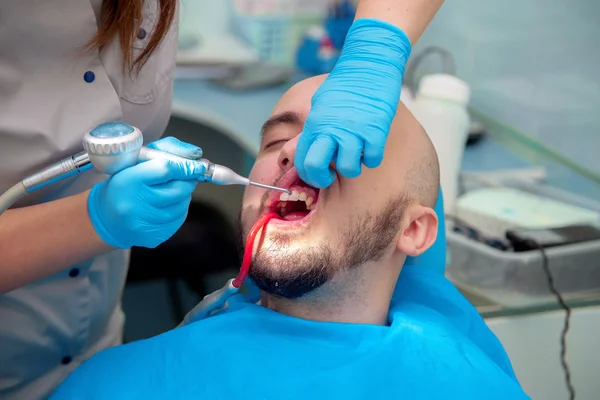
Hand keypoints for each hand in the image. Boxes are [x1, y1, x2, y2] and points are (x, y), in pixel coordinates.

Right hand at [88, 137, 205, 248]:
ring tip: (170, 191)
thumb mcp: (136, 161)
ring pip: (182, 204)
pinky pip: (179, 219)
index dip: (186, 166)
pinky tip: (168, 205)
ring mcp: (144, 224)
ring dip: (183, 196)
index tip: (199, 165)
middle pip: (178, 189)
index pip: (166, 169)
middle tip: (185, 177)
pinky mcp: (153, 237)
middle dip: (187, 181)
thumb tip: (196, 154)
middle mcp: (134, 204)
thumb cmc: (124, 185)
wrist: (107, 218)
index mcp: (128, 180)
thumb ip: (165, 150)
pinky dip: (179, 209)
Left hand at [294, 19, 411, 187]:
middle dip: (322, 179)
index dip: (308, 174)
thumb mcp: (320, 106)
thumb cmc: (344, 86)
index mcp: (315, 124)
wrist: (369, 64)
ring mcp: (354, 131)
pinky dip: (372, 158)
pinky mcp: (376, 130)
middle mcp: (331, 129)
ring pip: (348, 168)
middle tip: (331, 174)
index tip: (317, 173)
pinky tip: (371, 147)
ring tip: (356, 155)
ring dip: (352, 167)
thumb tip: (301, 152)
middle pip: (316, 167)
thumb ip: (313, 130)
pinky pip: (372, 159)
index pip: (301, 160)